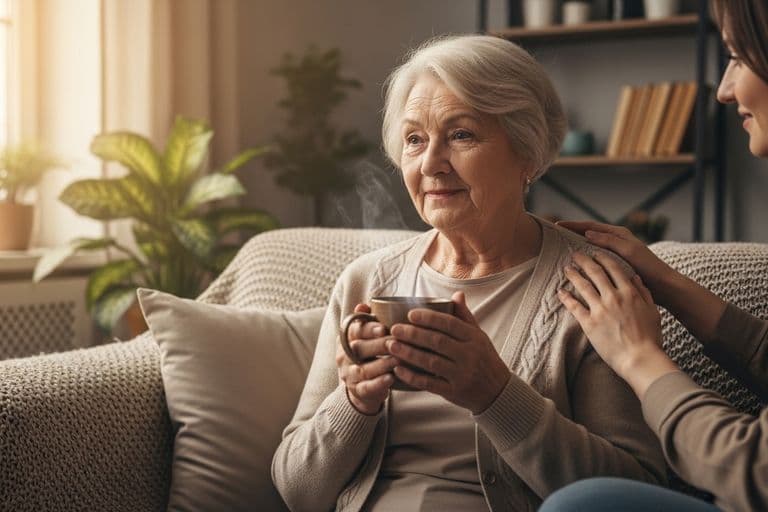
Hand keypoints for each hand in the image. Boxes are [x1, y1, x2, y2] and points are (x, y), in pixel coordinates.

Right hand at [336, 303, 398, 414]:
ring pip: (363, 369)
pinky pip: (367, 387)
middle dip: (378, 345)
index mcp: (346, 339)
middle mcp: (343, 356)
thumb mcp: (365, 337)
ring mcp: (349, 374)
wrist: (362, 387)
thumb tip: (363, 305)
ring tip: (398, 360)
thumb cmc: (368, 355)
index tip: (383, 327)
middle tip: (396, 342)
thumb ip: (366, 321)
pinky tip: (391, 378)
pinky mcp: (357, 391)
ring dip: (381, 364)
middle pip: (359, 349)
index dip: (368, 328)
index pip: (354, 331)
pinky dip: (379, 383)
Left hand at [387, 291, 509, 413]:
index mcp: (474, 338)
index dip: (429, 318)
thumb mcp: (479, 336)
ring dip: (409, 354)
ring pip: (431, 362)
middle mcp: (469, 356)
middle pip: (437, 342)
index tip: (410, 314)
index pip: (450, 324)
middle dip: (413, 334)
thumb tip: (457, 294)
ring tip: (391, 345)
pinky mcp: (454, 392)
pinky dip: (412, 377)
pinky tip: (398, 369)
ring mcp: (462, 375)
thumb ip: (465, 316)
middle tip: (394, 329)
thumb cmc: (484, 359)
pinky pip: (430, 384)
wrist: (498, 391)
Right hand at [556, 220, 677, 306]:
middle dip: (572, 233)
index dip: (573, 225)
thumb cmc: (648, 267)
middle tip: (555, 236)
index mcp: (619, 234)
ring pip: (591, 247)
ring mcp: (615, 254)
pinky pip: (596, 259)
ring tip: (561, 250)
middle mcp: (616, 241)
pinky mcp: (616, 266)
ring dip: (577, 247)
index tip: (557, 226)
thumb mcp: (628, 251)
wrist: (664, 286)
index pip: (590, 226)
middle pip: (589, 234)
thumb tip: (587, 233)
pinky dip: (585, 259)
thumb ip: (609, 240)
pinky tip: (577, 266)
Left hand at [557, 251, 678, 397]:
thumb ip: (643, 293)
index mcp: (630, 293)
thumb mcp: (652, 311)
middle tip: (575, 254)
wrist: (640, 359)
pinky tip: (560, 291)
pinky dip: (566, 297)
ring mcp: (600, 310)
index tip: (595, 253)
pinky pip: (574, 307)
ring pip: (583, 286)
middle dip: (584, 261)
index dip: (603, 258)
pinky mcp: (589, 323)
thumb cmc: (650, 338)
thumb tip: (635, 277)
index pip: (614, 269)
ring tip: (566, 268)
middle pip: (595, 273)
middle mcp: (614, 297)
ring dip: (573, 275)